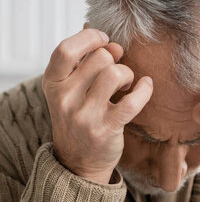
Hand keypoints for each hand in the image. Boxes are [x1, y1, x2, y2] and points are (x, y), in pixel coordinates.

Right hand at [41, 27, 152, 183]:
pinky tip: (146, 86)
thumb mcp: (71, 90)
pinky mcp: (106, 129)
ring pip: (114, 74)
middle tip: (118, 71)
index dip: (89, 38)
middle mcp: (65, 99)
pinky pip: (132, 101)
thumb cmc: (79, 118)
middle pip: (98, 59)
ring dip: (127, 74)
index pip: (65, 50)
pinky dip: (144, 89)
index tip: (104, 40)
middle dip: (114, 59)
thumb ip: (87, 64)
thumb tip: (113, 44)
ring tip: (126, 83)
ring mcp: (85, 116)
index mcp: (52, 84)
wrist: (79, 163)